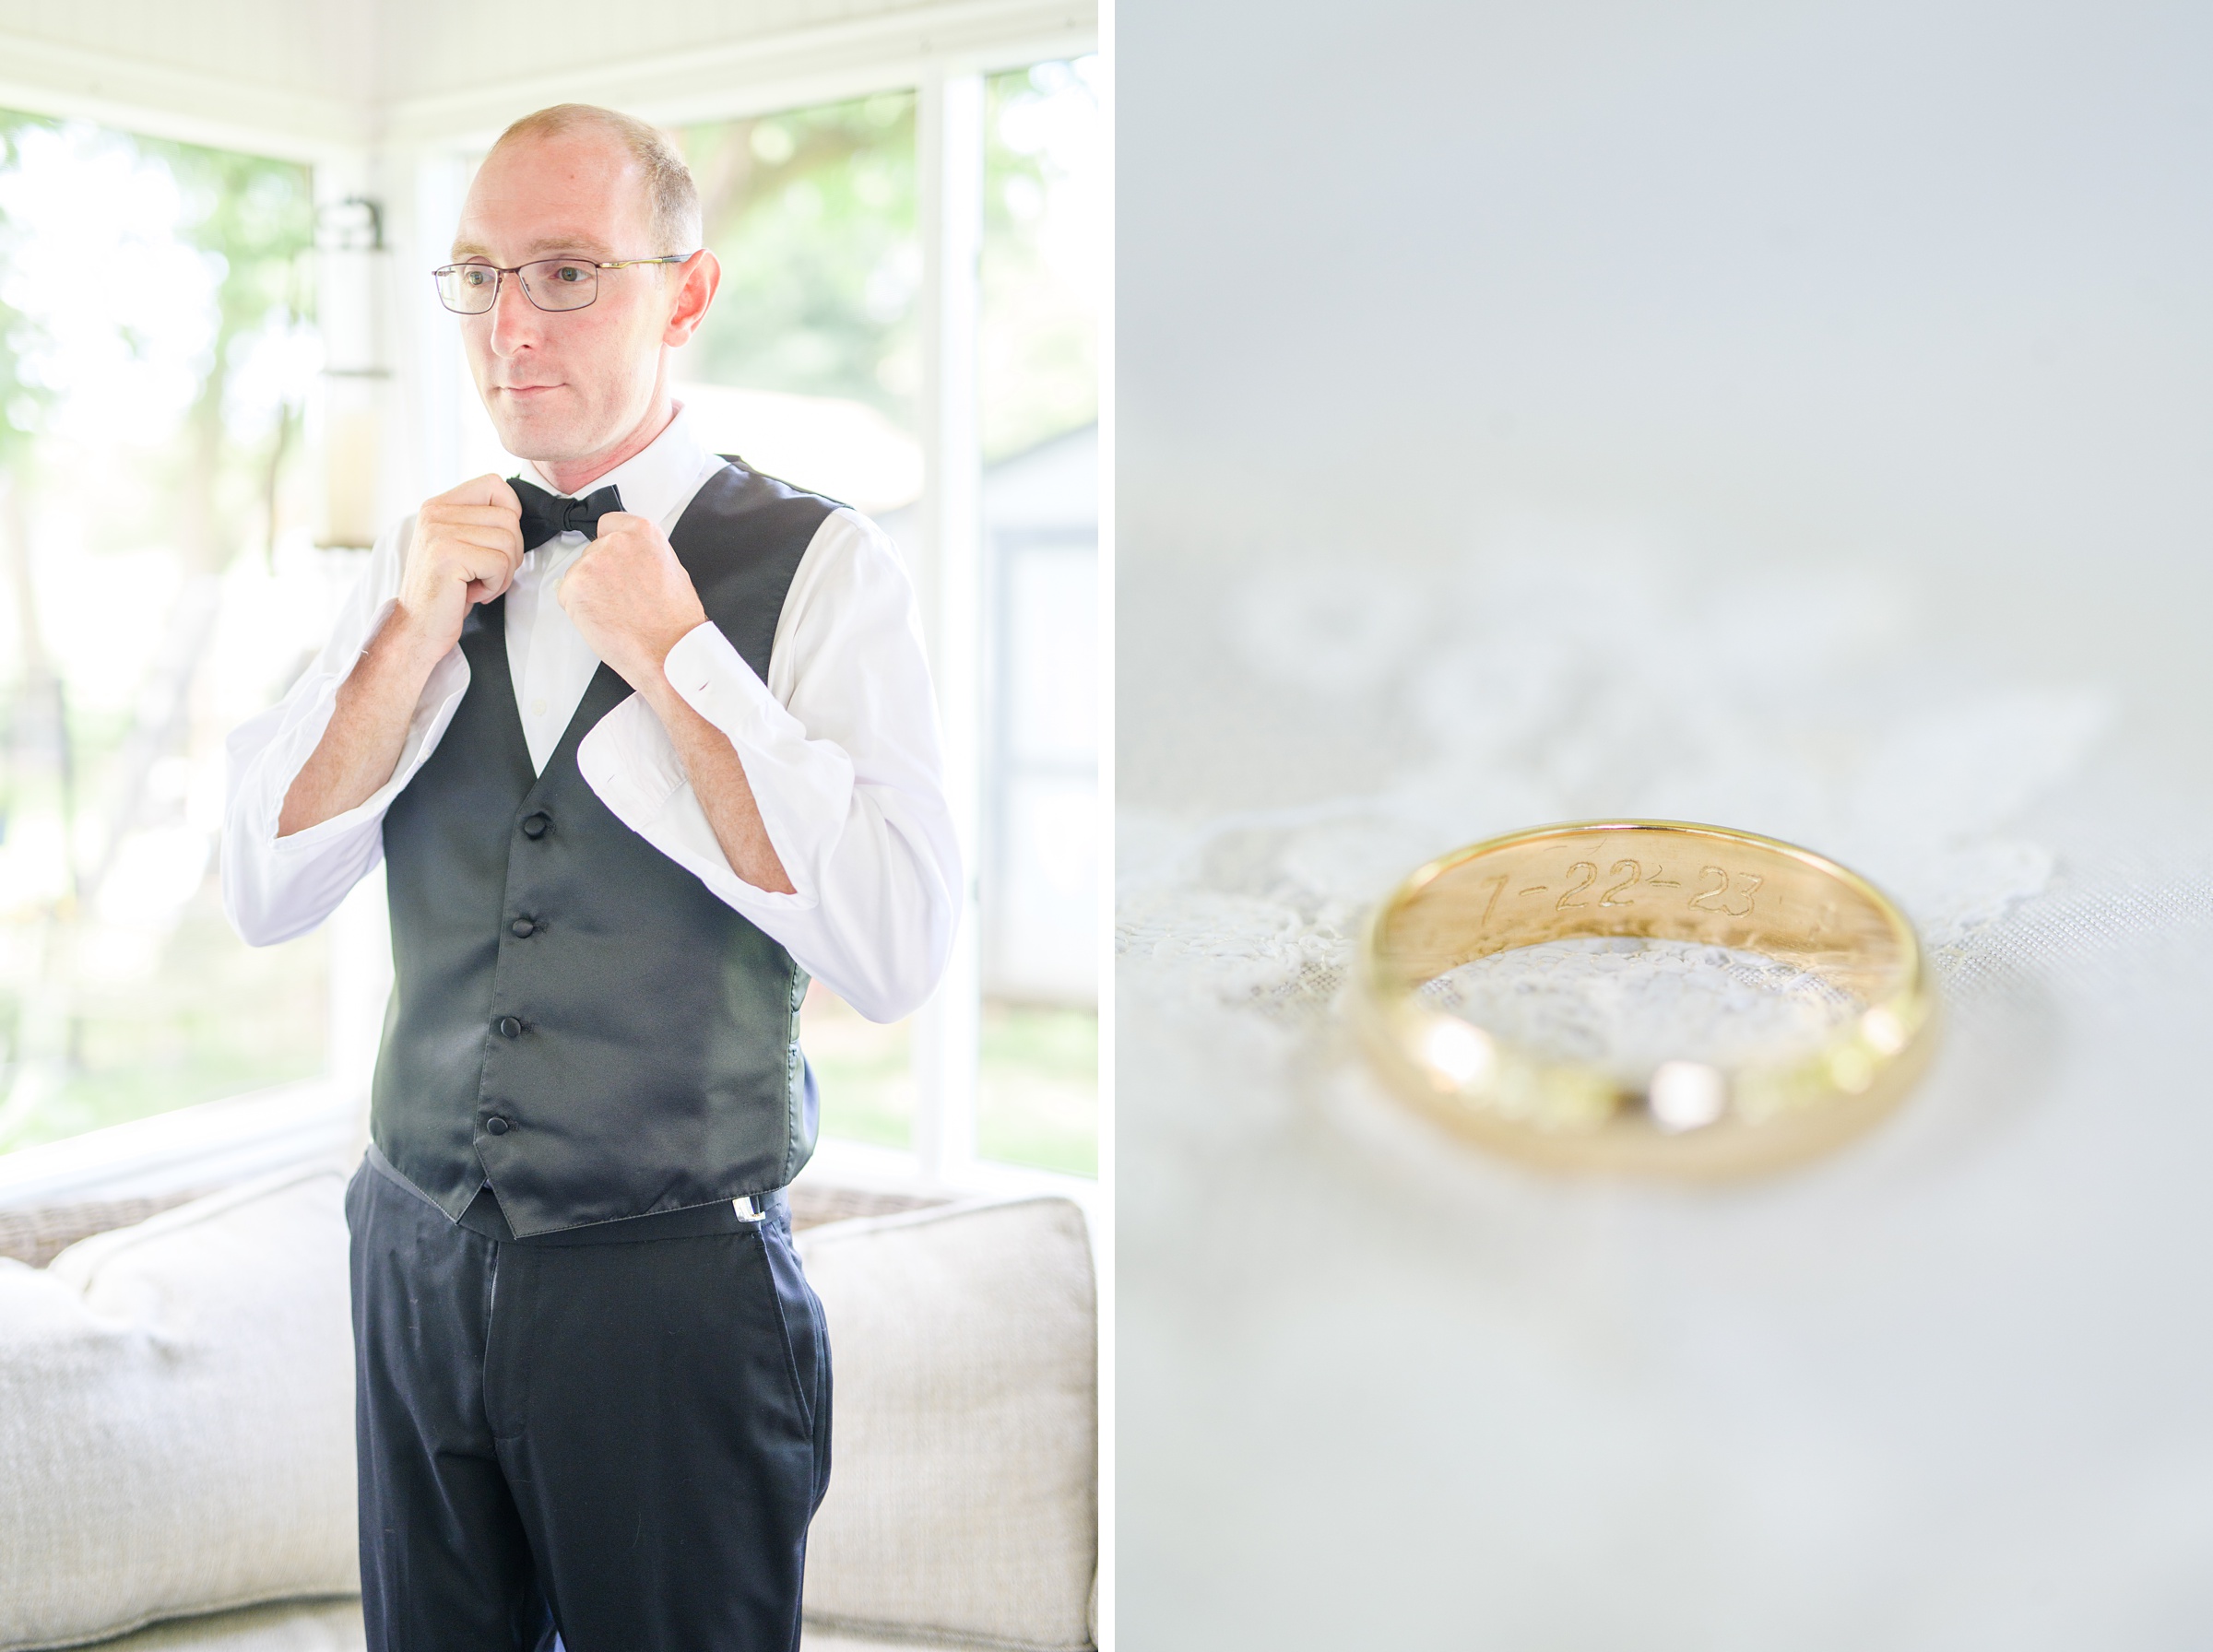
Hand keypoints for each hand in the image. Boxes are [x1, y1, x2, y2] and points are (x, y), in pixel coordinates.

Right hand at [393, 474, 523, 663]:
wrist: (417, 629)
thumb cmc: (447, 592)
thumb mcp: (461, 546)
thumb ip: (479, 522)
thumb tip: (517, 511)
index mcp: (438, 505)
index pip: (495, 484)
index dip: (510, 514)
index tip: (496, 544)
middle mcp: (435, 513)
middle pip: (509, 518)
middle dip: (510, 553)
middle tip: (485, 574)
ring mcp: (439, 532)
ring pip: (508, 542)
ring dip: (502, 573)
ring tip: (475, 584)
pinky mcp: (447, 555)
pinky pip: (500, 564)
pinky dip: (494, 586)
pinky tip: (470, 594)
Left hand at [556, 511, 708, 691]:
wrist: (668, 651)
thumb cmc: (675, 621)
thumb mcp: (672, 571)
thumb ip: (645, 556)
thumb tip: (631, 560)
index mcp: (643, 533)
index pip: (609, 524)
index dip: (609, 545)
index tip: (612, 560)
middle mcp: (616, 542)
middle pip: (592, 552)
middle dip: (600, 574)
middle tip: (620, 599)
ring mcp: (592, 563)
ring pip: (578, 574)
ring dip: (589, 593)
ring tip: (615, 613)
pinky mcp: (574, 586)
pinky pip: (566, 595)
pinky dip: (578, 610)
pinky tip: (603, 621)